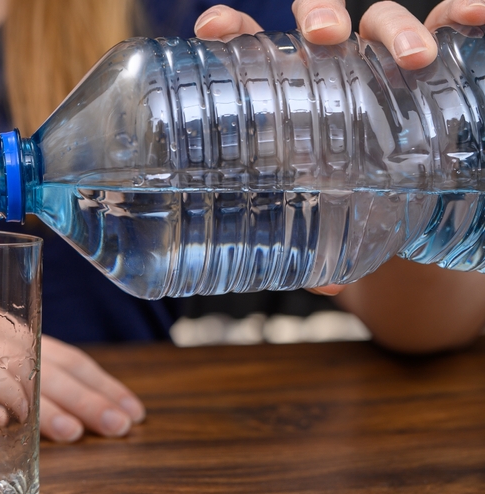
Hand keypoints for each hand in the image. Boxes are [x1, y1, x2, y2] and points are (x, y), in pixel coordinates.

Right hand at [0, 306, 143, 442]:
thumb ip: (18, 367)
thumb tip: (77, 406)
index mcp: (4, 330)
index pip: (64, 355)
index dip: (100, 383)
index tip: (131, 411)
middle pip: (42, 369)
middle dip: (84, 400)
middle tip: (117, 427)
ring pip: (0, 379)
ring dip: (38, 407)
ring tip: (70, 433)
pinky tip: (0, 423)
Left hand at [194, 1, 484, 301]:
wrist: (401, 211)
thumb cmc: (341, 206)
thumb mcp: (319, 225)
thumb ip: (311, 250)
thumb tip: (323, 286)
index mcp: (282, 93)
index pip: (248, 47)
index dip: (230, 29)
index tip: (215, 29)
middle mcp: (329, 67)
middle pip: (316, 21)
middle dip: (318, 16)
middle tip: (323, 40)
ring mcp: (380, 64)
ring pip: (380, 22)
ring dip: (395, 29)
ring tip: (414, 58)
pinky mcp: (433, 69)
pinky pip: (447, 26)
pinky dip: (461, 14)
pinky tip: (470, 18)